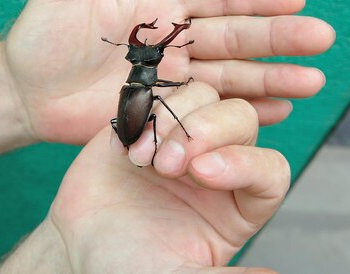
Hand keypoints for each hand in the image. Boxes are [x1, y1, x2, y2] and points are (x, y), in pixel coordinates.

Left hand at [6, 0, 334, 144]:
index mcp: (159, 5)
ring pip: (232, 77)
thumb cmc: (39, 37)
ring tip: (312, 81)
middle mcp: (173, 40)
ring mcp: (173, 79)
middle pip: (236, 37)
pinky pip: (210, 112)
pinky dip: (243, 111)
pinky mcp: (165, 113)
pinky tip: (277, 113)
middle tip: (322, 39)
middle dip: (279, 38)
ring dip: (272, 79)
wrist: (25, 94)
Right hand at [48, 82, 287, 272]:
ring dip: (174, 119)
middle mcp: (219, 163)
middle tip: (166, 166)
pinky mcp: (150, 120)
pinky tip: (125, 145)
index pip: (268, 169)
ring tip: (141, 156)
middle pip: (242, 119)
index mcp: (240, 204)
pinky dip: (144, 111)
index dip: (243, 163)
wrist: (81, 245)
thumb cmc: (130, 266)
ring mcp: (183, 138)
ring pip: (205, 96)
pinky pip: (159, 93)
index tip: (202, 174)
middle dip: (205, 132)